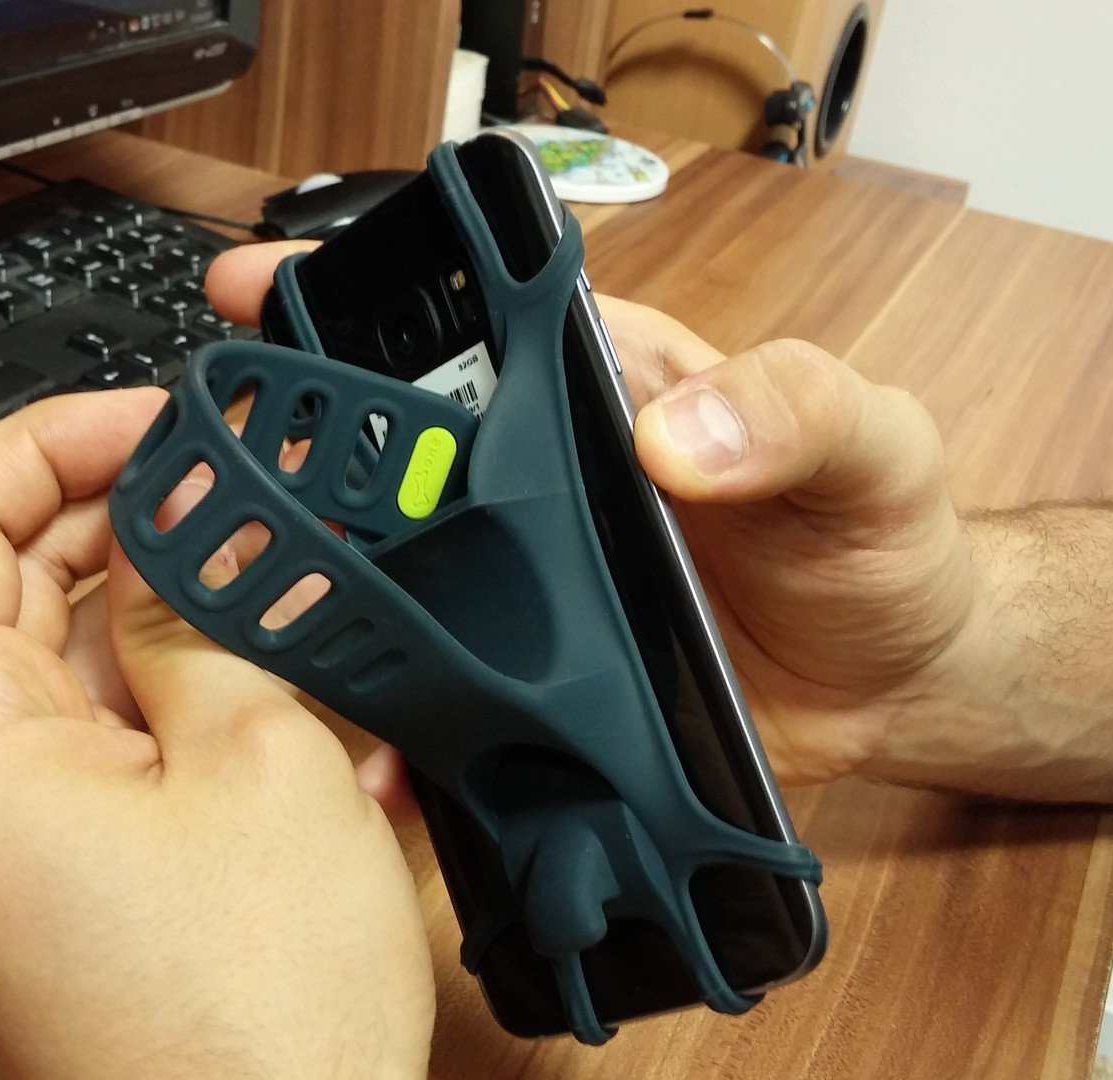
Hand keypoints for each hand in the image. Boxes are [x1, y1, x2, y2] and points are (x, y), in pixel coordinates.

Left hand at [0, 391, 433, 1079]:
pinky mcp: (69, 883)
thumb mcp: (256, 760)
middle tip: (250, 492)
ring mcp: (8, 844)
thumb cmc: (249, 1029)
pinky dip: (197, 707)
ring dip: (186, 618)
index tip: (157, 423)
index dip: (52, 441)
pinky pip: (117, 750)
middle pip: (10, 587)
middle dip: (134, 523)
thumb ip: (199, 614)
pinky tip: (310, 698)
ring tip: (302, 591)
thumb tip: (181, 519)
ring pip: (77, 668)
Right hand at [206, 245, 990, 790]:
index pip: (464, 320)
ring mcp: (531, 590)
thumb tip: (683, 435)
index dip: (352, 297)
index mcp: (604, 389)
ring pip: (396, 578)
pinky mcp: (540, 687)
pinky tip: (375, 757)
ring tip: (251, 607)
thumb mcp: (869, 446)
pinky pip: (447, 700)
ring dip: (322, 592)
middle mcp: (543, 484)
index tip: (254, 289)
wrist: (901, 683)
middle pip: (391, 454)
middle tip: (211, 479)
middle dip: (290, 456)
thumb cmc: (882, 539)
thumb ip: (793, 411)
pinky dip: (402, 729)